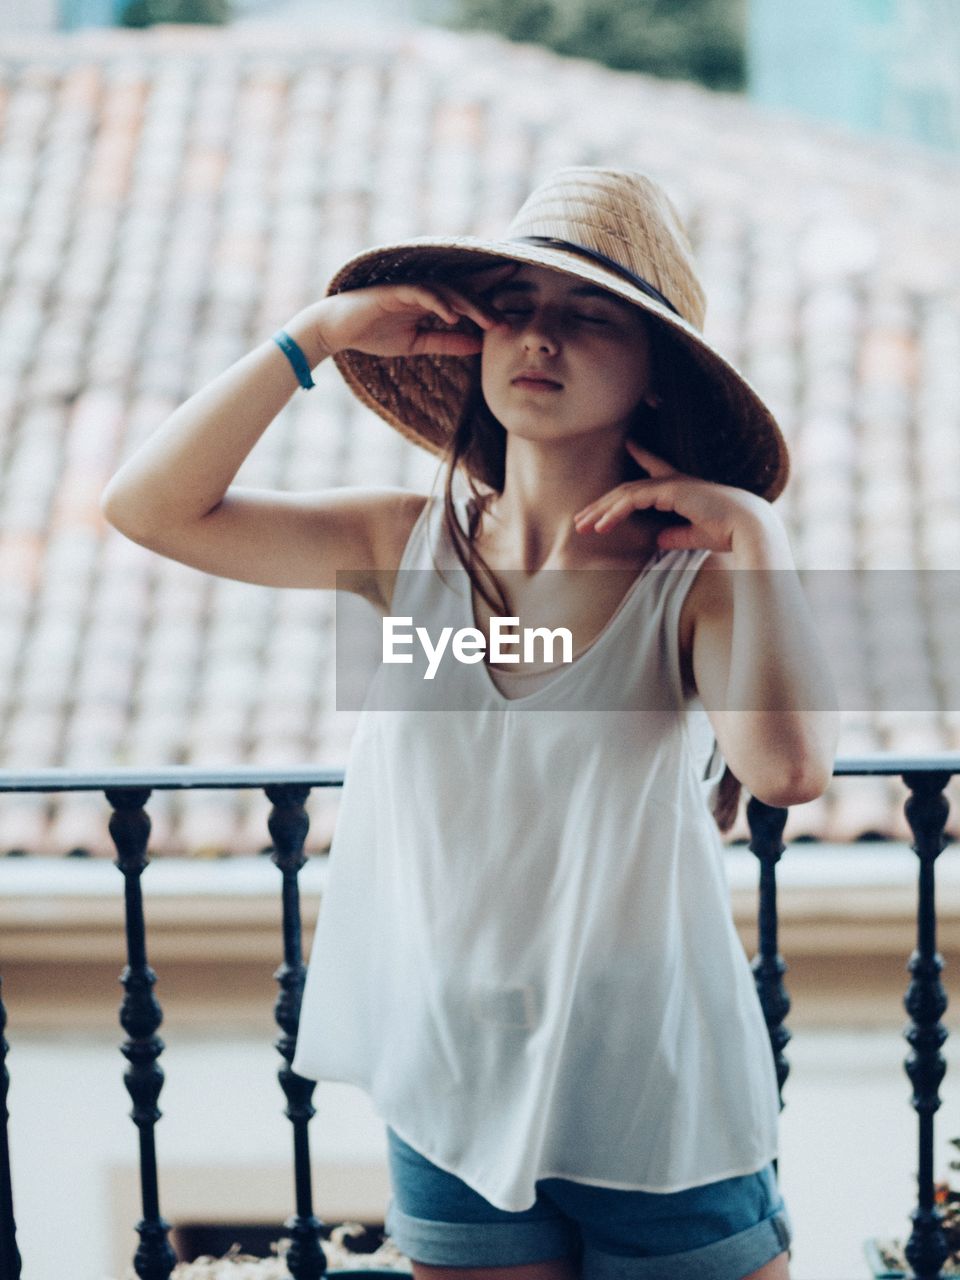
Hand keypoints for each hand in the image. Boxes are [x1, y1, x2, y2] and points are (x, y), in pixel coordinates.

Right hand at [310, 277, 505, 359]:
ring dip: (470, 305)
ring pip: (447, 290)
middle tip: (514, 308)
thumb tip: (477, 345)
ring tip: (489, 322)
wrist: (338, 330)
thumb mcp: (417, 344)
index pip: (466, 293)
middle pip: (463, 288)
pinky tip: (454, 316)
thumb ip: (446, 342)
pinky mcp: (393, 291)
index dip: (491, 294)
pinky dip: (438, 303)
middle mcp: (423, 288)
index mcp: (431, 299)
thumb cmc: (374, 333)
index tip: (516, 301)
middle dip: (490, 294)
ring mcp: (409, 287)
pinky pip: (421, 293)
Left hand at [573, 442, 788, 565]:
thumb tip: (658, 539)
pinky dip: (614, 513)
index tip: (630, 443)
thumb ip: (676, 535)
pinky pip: (632, 500)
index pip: (657, 467)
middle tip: (581, 519)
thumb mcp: (696, 535)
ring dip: (601, 511)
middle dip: (602, 504)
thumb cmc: (729, 532)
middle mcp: (674, 481)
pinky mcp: (668, 491)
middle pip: (628, 489)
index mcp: (683, 487)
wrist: (748, 527)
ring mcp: (670, 483)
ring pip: (624, 494)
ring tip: (581, 526)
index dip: (642, 454)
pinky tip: (600, 526)